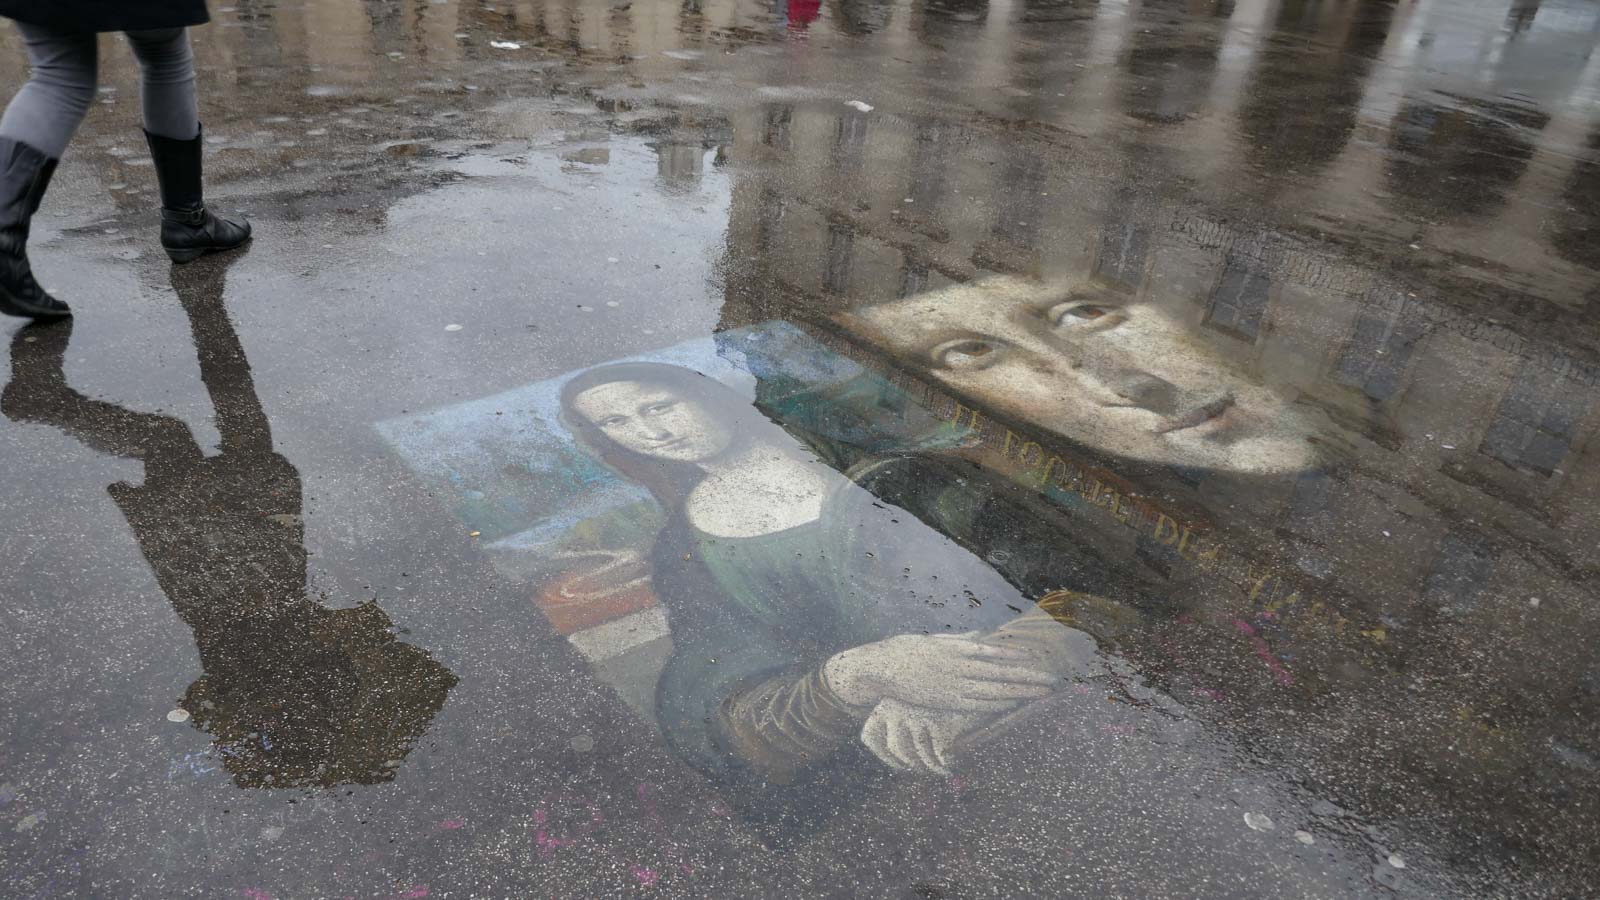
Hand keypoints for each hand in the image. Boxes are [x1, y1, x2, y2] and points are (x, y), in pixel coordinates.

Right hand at [824, 633, 1057, 713]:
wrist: (881, 666)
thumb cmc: (906, 651)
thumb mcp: (934, 639)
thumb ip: (959, 640)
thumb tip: (980, 635)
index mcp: (957, 647)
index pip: (995, 652)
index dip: (1018, 656)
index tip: (1038, 658)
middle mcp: (959, 664)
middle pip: (1002, 672)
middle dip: (1029, 677)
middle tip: (1052, 680)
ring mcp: (954, 683)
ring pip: (994, 689)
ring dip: (1020, 691)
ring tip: (1041, 693)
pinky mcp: (946, 699)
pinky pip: (977, 703)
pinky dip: (998, 703)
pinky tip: (1014, 703)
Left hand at [860, 699, 989, 775]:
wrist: (981, 685)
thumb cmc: (946, 704)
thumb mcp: (918, 710)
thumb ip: (902, 729)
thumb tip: (897, 762)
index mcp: (886, 701)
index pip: (869, 736)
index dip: (884, 755)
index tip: (902, 764)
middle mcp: (898, 706)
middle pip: (897, 751)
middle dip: (914, 765)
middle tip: (928, 769)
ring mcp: (919, 714)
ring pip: (919, 758)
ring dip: (933, 768)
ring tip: (943, 768)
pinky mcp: (941, 723)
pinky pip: (940, 758)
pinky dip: (948, 765)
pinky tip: (954, 764)